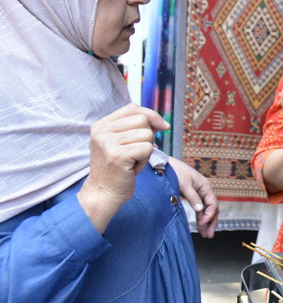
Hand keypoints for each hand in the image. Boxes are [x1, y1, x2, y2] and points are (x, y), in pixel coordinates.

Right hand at [77, 104, 169, 231]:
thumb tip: (162, 122)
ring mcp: (108, 142)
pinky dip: (145, 161)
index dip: (151, 115)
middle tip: (137, 152)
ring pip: (147, 134)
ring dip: (147, 151)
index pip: (132, 108)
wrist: (103, 194)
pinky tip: (133, 168)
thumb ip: (136, 129)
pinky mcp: (117, 155)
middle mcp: (101, 131)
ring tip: (133, 161)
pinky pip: (147, 148)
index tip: (162, 127)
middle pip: (143, 120)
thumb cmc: (117, 170)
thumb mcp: (121, 144)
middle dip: (149, 136)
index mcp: (101, 125)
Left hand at [168, 157, 219, 237]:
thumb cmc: (176, 172)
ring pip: (207, 210)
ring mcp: (201, 194)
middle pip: (212, 209)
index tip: (202, 224)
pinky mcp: (194, 196)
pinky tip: (200, 225)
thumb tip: (200, 210)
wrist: (167, 165)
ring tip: (205, 235)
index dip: (209, 215)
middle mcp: (205, 190)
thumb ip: (193, 197)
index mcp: (206, 186)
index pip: (212, 203)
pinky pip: (200, 209)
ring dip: (207, 222)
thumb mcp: (184, 185)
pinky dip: (200, 217)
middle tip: (209, 235)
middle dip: (211, 222)